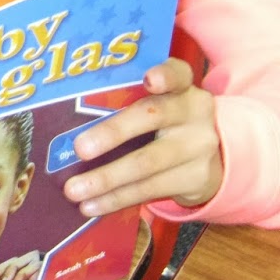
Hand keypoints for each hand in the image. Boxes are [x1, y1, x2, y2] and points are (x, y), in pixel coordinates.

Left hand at [63, 58, 221, 217]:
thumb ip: (128, 102)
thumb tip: (65, 119)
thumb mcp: (160, 104)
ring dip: (106, 178)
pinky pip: (149, 190)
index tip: (150, 79)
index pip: (178, 73)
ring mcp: (199, 147)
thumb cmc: (167, 124)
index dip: (165, 75)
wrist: (214, 159)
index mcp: (183, 87)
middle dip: (112, 133)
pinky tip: (91, 205)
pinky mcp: (196, 179)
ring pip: (147, 163)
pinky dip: (116, 199)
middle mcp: (195, 113)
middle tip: (79, 149)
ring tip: (74, 190)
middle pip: (152, 118)